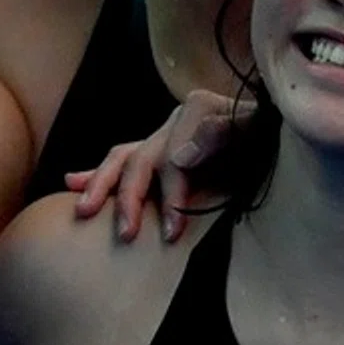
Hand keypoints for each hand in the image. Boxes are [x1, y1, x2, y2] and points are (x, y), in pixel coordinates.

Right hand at [67, 89, 252, 241]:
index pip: (178, 151)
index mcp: (201, 110)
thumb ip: (226, 134)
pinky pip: (121, 160)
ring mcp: (162, 137)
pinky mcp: (155, 152)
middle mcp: (176, 122)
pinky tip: (72, 183)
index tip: (171, 229)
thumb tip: (180, 157)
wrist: (272, 135)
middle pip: (144, 157)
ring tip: (85, 211)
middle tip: (127, 234)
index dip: (173, 190)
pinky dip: (96, 173)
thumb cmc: (268, 138)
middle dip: (132, 196)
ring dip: (103, 187)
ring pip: (124, 158)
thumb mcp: (259, 131)